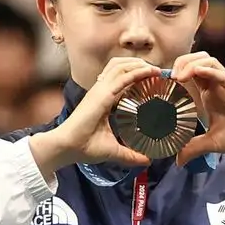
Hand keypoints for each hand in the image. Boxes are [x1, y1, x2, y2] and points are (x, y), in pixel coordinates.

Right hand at [26, 55, 160, 178]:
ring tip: (155, 68)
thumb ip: (129, 154)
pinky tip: (151, 72)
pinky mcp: (102, 94)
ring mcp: (100, 90)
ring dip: (140, 63)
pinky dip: (139, 71)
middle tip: (156, 71)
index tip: (153, 80)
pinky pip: (123, 76)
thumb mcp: (112, 149)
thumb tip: (147, 160)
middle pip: (120, 66)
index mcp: (102, 100)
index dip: (135, 74)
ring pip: (121, 66)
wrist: (67, 147)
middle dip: (138, 64)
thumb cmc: (84, 147)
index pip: (119, 79)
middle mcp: (100, 91)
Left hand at [171, 52, 224, 166]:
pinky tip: (195, 73)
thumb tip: (176, 161)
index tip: (159, 85)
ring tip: (178, 77)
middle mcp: (216, 86)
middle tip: (168, 78)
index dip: (173, 74)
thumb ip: (193, 148)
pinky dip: (207, 69)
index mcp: (208, 94)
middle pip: (196, 60)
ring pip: (207, 60)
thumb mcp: (212, 143)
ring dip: (190, 63)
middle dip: (179, 62)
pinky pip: (220, 72)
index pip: (189, 74)